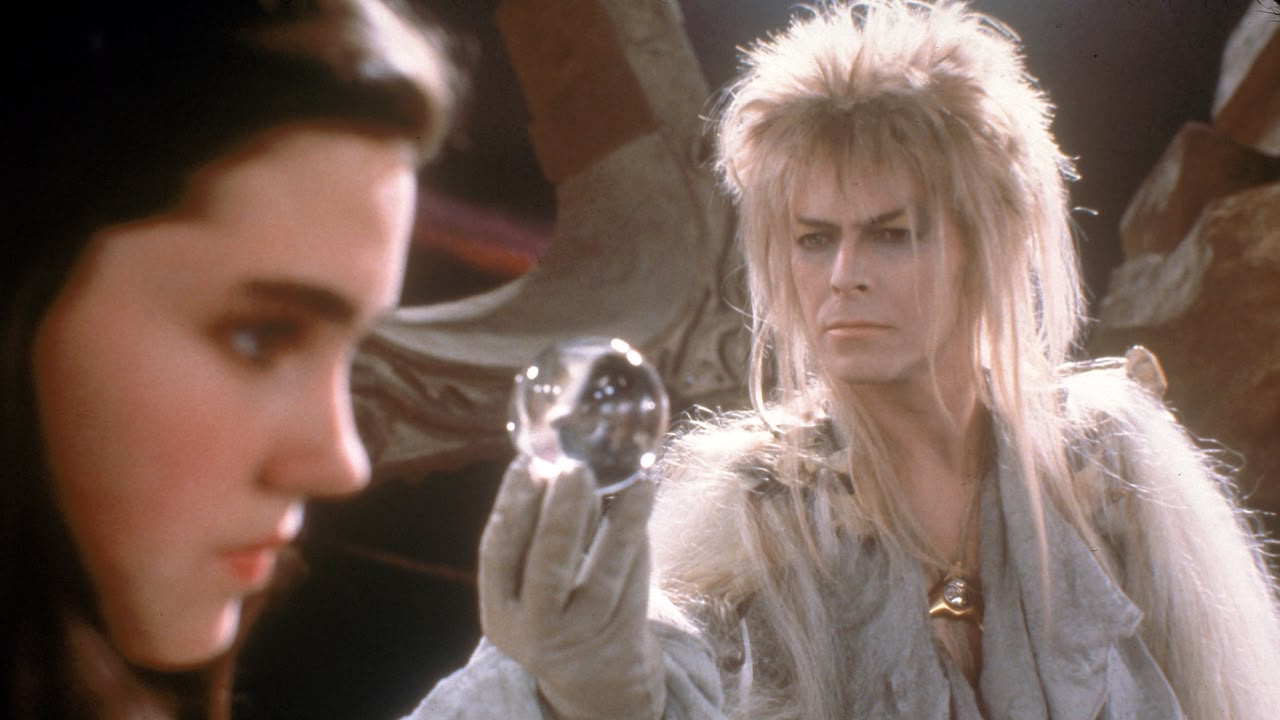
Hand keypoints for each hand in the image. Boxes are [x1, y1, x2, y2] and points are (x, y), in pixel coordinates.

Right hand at [478, 456, 664, 719]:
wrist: (594, 673)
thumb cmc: (559, 605)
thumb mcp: (533, 580)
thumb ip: (541, 528)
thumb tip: (554, 459)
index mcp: (500, 610)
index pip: (497, 552)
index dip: (512, 504)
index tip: (528, 462)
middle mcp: (534, 629)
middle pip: (546, 567)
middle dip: (560, 514)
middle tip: (574, 467)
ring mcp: (581, 635)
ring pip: (601, 576)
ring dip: (617, 523)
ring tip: (631, 480)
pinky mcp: (622, 631)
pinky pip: (632, 579)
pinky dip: (637, 536)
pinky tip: (643, 498)